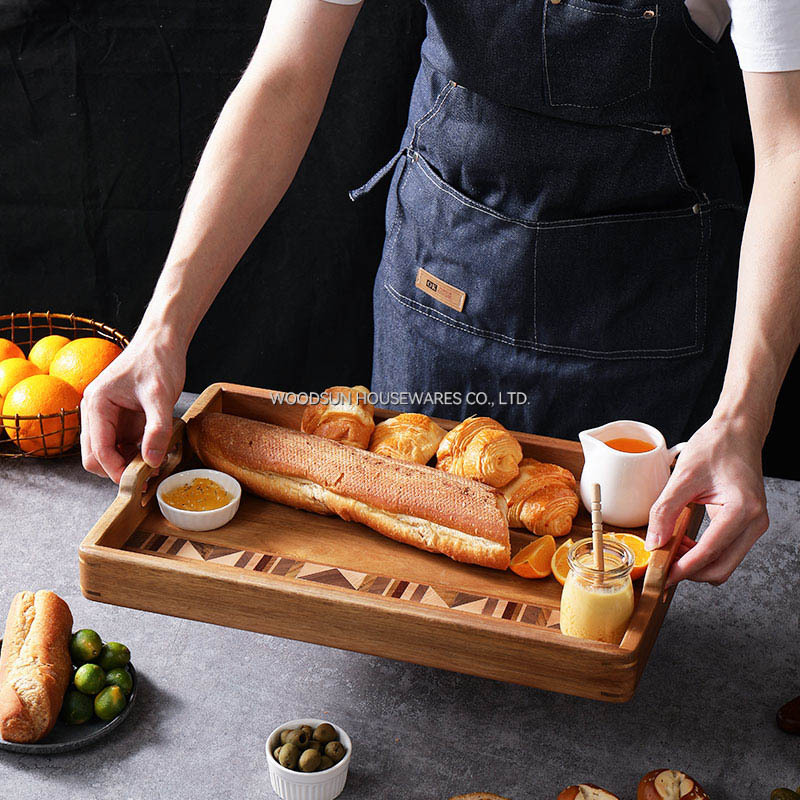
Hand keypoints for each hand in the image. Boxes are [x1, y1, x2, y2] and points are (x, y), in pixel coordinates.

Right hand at [80, 330, 185, 482]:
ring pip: (107, 453)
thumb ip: (156, 429)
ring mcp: (105, 416)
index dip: (117, 471)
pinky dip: (134, 453)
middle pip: (95, 458)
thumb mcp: (161, 396)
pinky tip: (155, 453)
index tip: (141, 483)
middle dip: (119, 471)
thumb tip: (151, 462)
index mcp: (96, 404)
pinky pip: (120, 444)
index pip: (98, 452)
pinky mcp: (118, 418)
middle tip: (148, 478)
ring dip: (126, 464)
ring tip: (155, 466)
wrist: (162, 341)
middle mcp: (94, 411)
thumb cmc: (158, 360)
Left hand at [645, 413, 768, 586]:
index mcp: (742, 509)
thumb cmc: (715, 447)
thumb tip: (654, 542)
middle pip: (721, 568)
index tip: (661, 577)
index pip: (709, 553)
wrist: (736, 432)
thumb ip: (665, 511)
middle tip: (662, 566)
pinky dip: (703, 553)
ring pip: (724, 562)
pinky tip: (683, 542)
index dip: (682, 569)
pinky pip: (725, 550)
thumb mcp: (683, 476)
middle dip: (690, 572)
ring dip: (696, 563)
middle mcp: (755, 522)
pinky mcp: (747, 524)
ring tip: (669, 551)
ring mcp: (754, 525)